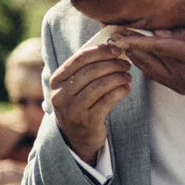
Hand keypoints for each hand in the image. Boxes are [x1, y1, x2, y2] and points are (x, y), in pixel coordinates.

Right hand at [50, 40, 132, 165]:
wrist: (76, 138)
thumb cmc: (79, 105)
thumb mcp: (74, 87)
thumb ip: (85, 68)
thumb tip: (110, 45)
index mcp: (56, 81)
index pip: (79, 59)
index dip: (100, 52)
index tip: (116, 49)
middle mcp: (61, 95)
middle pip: (91, 71)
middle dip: (112, 64)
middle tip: (126, 64)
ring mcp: (72, 109)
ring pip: (100, 85)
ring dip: (118, 77)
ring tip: (128, 76)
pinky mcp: (87, 121)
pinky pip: (107, 100)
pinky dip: (120, 91)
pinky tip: (127, 88)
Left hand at [117, 28, 184, 104]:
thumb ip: (184, 34)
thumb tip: (158, 32)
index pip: (160, 47)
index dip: (138, 41)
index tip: (121, 36)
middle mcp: (184, 73)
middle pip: (150, 58)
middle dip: (130, 46)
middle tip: (114, 35)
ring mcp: (180, 84)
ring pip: (149, 70)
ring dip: (134, 57)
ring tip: (121, 44)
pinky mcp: (180, 90)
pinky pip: (156, 77)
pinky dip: (144, 66)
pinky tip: (136, 57)